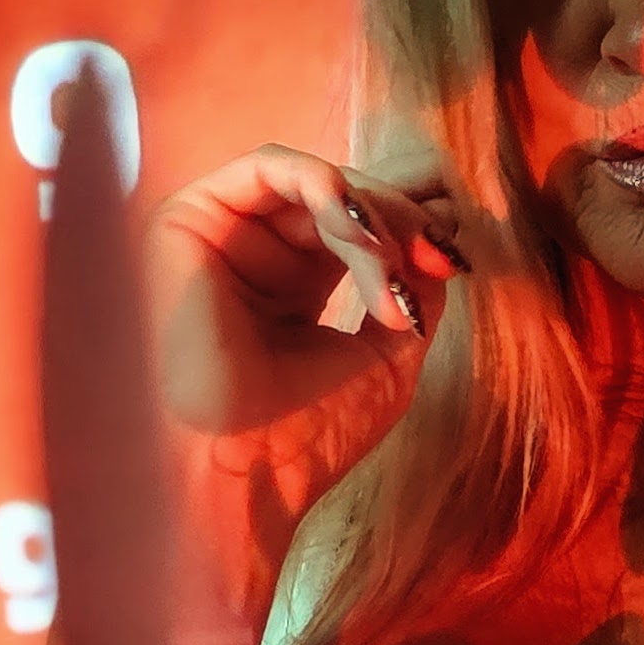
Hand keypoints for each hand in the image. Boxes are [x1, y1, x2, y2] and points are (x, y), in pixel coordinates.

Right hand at [149, 144, 464, 436]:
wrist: (242, 476)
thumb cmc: (307, 436)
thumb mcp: (389, 355)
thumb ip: (410, 284)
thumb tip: (438, 233)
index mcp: (294, 289)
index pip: (361, 224)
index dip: (415, 224)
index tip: (456, 259)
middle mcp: (256, 257)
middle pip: (346, 197)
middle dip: (403, 219)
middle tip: (437, 260)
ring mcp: (222, 236)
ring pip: (317, 182)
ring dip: (371, 216)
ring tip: (389, 272)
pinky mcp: (188, 218)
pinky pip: (269, 167)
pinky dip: (324, 185)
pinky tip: (356, 231)